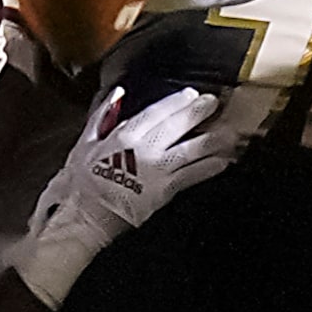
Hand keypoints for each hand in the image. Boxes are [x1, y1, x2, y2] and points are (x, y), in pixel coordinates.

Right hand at [11, 86, 241, 307]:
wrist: (84, 218)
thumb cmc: (81, 184)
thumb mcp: (85, 144)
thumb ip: (102, 117)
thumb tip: (117, 93)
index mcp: (123, 135)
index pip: (155, 112)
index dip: (176, 102)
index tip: (191, 94)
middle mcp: (143, 149)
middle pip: (177, 125)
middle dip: (198, 112)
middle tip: (215, 102)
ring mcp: (156, 170)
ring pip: (190, 149)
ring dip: (212, 139)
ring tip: (230, 132)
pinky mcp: (164, 191)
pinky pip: (191, 176)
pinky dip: (208, 168)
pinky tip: (224, 161)